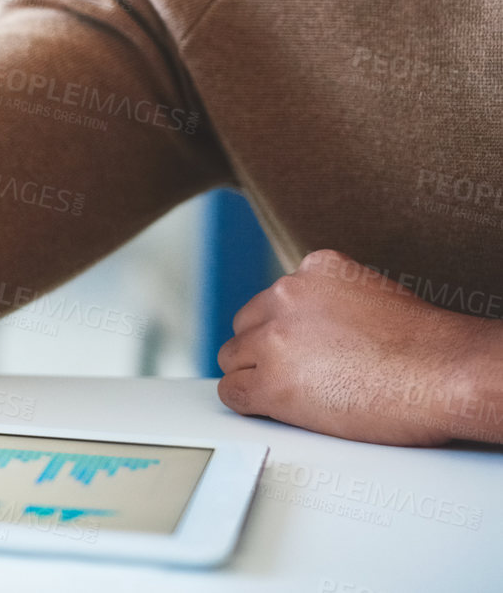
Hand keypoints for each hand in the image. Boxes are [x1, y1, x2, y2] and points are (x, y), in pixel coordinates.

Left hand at [217, 249, 502, 445]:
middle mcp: (287, 294)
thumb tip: (317, 329)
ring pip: (233, 358)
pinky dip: (248, 403)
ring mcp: (275, 338)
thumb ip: (332, 304)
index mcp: (315, 269)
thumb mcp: (375, 295)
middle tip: (296, 375)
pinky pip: (232, 392)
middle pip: (247, 326)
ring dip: (255, 376)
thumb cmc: (428, 348)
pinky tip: (273, 408)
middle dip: (264, 350)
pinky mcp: (271, 381)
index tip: (305, 349)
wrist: (445, 374)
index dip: (287, 330)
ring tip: (294, 394)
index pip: (274, 300)